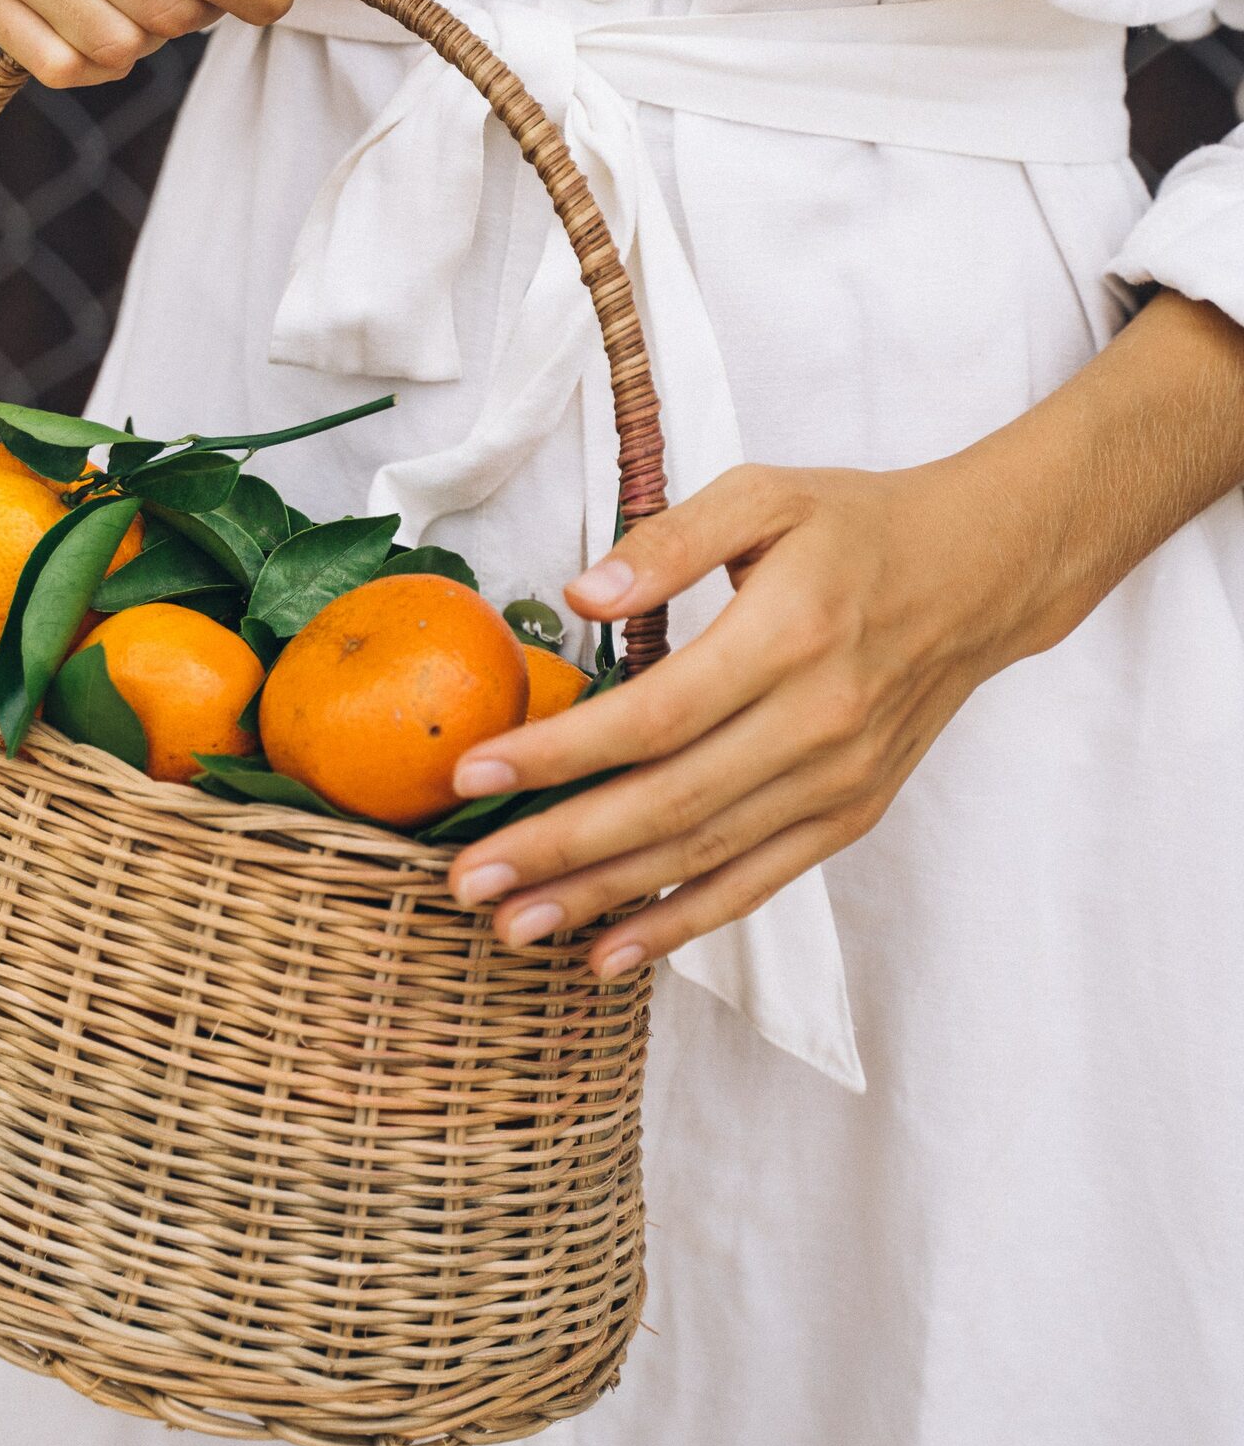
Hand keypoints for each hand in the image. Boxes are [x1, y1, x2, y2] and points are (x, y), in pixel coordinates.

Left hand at [445, 453, 1064, 977]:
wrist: (982, 576)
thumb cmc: (858, 527)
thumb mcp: (765, 494)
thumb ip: (670, 540)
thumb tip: (581, 594)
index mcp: (787, 635)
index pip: (654, 714)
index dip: (560, 752)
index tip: (473, 775)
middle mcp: (816, 722)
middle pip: (668, 802)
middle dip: (558, 848)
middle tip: (465, 880)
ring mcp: (836, 781)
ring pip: (702, 856)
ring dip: (601, 899)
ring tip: (513, 924)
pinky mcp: (848, 815)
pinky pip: (755, 883)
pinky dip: (681, 924)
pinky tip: (609, 950)